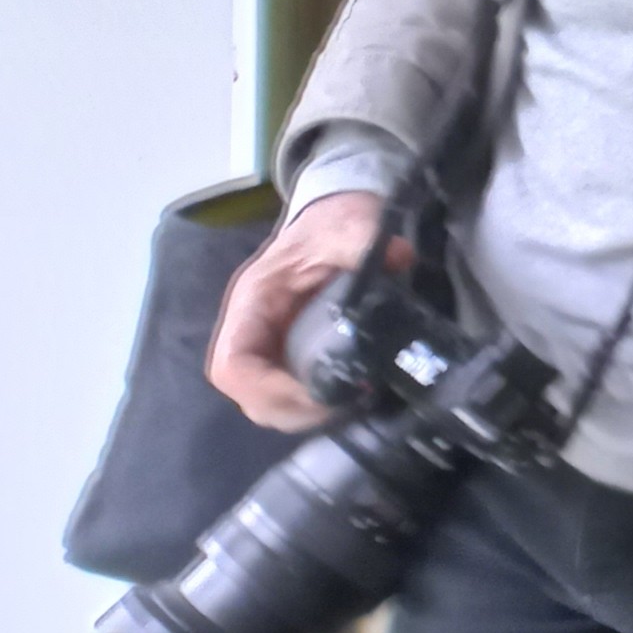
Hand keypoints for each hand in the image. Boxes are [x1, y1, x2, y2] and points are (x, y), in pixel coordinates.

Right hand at [205, 190, 391, 430]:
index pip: (233, 365)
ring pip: (265, 403)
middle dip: (294, 410)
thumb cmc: (332, 223)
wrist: (335, 218)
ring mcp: (266, 346)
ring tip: (351, 403)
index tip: (321, 395)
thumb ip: (365, 241)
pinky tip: (350, 397)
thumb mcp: (348, 225)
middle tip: (347, 404)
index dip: (269, 391)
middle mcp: (249, 331)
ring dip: (304, 414)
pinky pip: (286, 394)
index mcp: (252, 303)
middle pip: (248, 396)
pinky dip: (312, 406)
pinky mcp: (285, 356)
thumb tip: (399, 257)